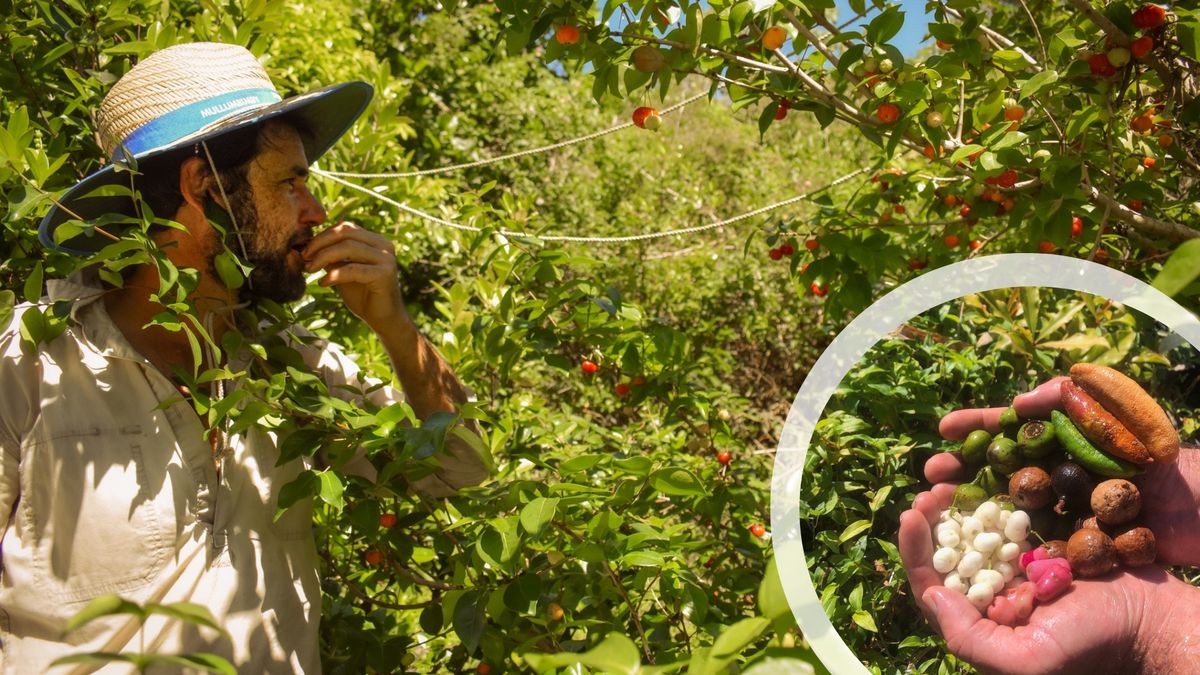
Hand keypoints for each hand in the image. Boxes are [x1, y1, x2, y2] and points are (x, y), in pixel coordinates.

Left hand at [302, 221, 409, 330]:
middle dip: (320, 243)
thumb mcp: (343, 271)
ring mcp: (386, 258)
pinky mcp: (384, 274)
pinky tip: (323, 283)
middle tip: (304, 257)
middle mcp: (383, 245)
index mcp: (375, 240)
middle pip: (346, 232)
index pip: (345, 227)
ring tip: (310, 269)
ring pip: (348, 247)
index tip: (305, 251)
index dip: (322, 236)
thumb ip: (331, 257)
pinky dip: (334, 274)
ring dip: (323, 257)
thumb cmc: (362, 295)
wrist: (383, 319)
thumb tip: (306, 247)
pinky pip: (353, 269)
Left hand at [899, 485, 1187, 674]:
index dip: (915, 549)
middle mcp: (990, 588)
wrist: (1150, 620)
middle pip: (946, 549)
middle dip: (930, 518)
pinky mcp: (1040, 538)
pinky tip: (984, 474)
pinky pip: (1007, 512)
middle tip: (929, 487)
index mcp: (978, 617)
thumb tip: (931, 596)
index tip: (910, 514)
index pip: (932, 582)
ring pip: (970, 527)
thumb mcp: (1028, 660)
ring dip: (956, 502)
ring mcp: (1014, 561)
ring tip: (948, 478)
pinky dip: (991, 493)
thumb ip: (971, 640)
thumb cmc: (1092, 645)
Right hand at [932, 377, 1199, 565]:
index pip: (1013, 430)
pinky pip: (1034, 548)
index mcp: (1069, 443)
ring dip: (971, 511)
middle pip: (998, 472)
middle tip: (931, 478)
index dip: (976, 427)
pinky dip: (1003, 548)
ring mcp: (1068, 516)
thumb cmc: (1179, 464)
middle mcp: (1062, 479)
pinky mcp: (1078, 551)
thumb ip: (1077, 400)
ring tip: (940, 511)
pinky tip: (975, 550)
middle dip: (961, 472)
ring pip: (1007, 510)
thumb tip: (1017, 403)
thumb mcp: (1129, 417)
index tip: (944, 429)